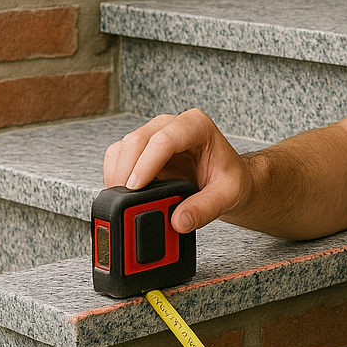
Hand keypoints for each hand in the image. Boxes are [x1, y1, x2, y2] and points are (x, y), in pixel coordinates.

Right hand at [103, 108, 252, 232]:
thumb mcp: (228, 194)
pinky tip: (124, 194)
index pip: (164, 139)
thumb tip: (179, 221)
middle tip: (127, 201)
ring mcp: (153, 135)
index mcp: (196, 125)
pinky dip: (116, 176)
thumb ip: (206, 208)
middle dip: (127, 171)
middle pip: (137, 140)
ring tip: (125, 200)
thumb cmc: (230, 178)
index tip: (137, 187)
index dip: (146, 163)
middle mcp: (171, 125)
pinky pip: (118, 158)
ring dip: (118, 174)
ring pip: (123, 147)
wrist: (228, 179)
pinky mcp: (141, 150)